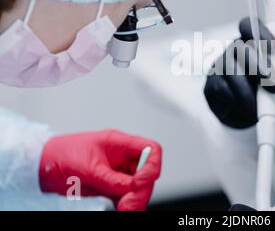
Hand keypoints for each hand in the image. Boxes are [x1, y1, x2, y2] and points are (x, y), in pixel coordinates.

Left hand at [39, 130, 161, 210]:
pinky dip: (128, 204)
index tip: (141, 182)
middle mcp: (123, 157)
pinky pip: (128, 196)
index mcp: (119, 143)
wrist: (45, 166)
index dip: (152, 166)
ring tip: (125, 209)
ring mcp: (119, 172)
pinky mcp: (112, 186)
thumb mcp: (87, 168)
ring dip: (136, 200)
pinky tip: (123, 209)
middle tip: (129, 205)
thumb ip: (111, 179)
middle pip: (147, 172)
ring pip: (139, 187)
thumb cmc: (63, 155)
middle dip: (141, 190)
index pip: (150, 149)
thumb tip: (132, 188)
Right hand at [204, 17, 274, 128]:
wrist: (247, 118)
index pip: (248, 26)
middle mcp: (232, 51)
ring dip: (246, 89)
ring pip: (228, 69)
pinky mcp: (210, 86)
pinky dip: (233, 100)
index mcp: (250, 42)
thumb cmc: (269, 93)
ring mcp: (218, 67)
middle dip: (259, 66)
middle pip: (239, 48)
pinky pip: (219, 88)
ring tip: (259, 106)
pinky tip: (243, 109)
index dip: (262, 33)